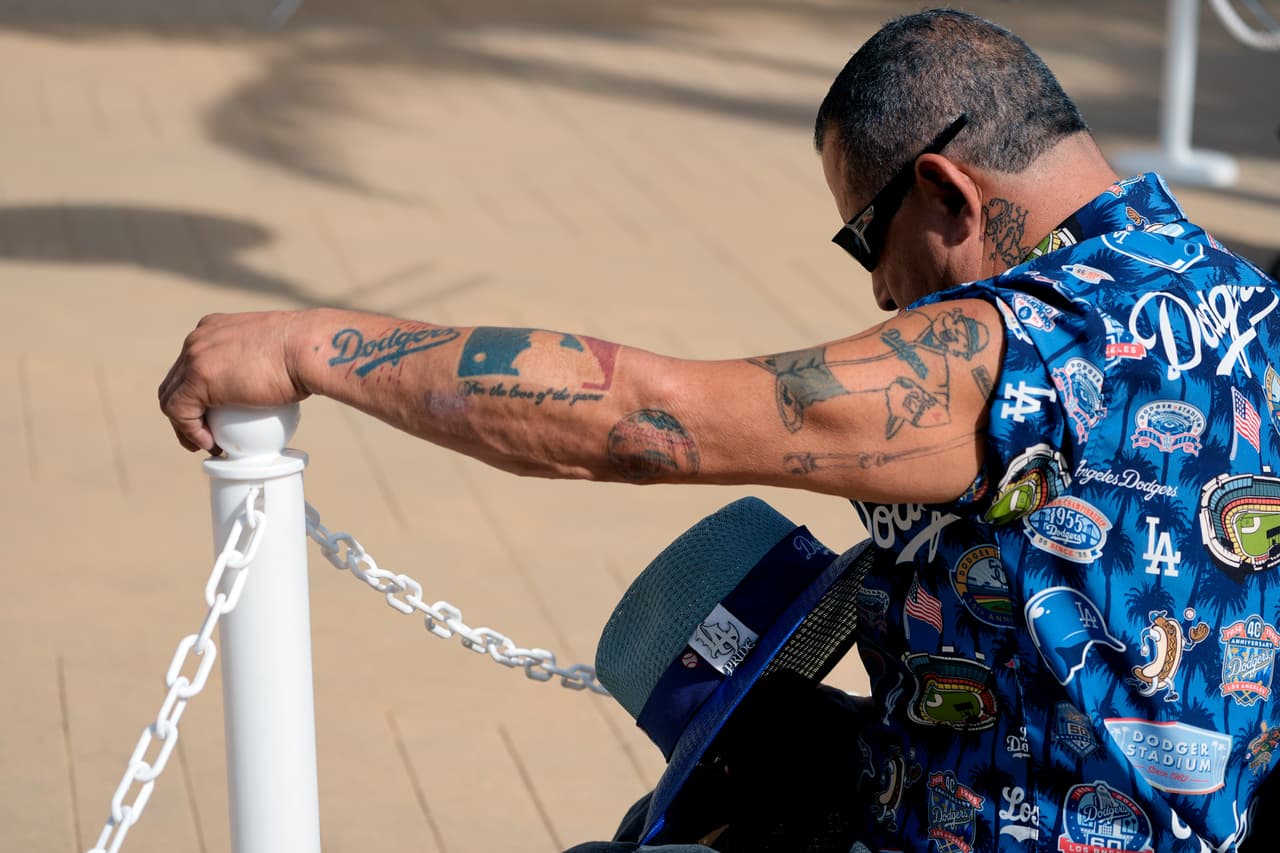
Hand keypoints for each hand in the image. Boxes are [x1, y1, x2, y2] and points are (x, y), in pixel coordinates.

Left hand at [158, 311, 310, 452]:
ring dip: (184, 427)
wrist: (310, 349)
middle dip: (185, 413)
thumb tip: (266, 387)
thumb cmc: (305, 353)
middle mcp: (198, 339)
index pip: (190, 365)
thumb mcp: (273, 352)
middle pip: (175, 382)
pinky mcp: (198, 378)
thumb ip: (260, 363)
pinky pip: (180, 413)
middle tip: (206, 435)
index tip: (212, 415)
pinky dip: (191, 433)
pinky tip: (211, 444)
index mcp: (213, 329)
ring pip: (171, 399)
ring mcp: (195, 357)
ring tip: (207, 444)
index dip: (195, 394)